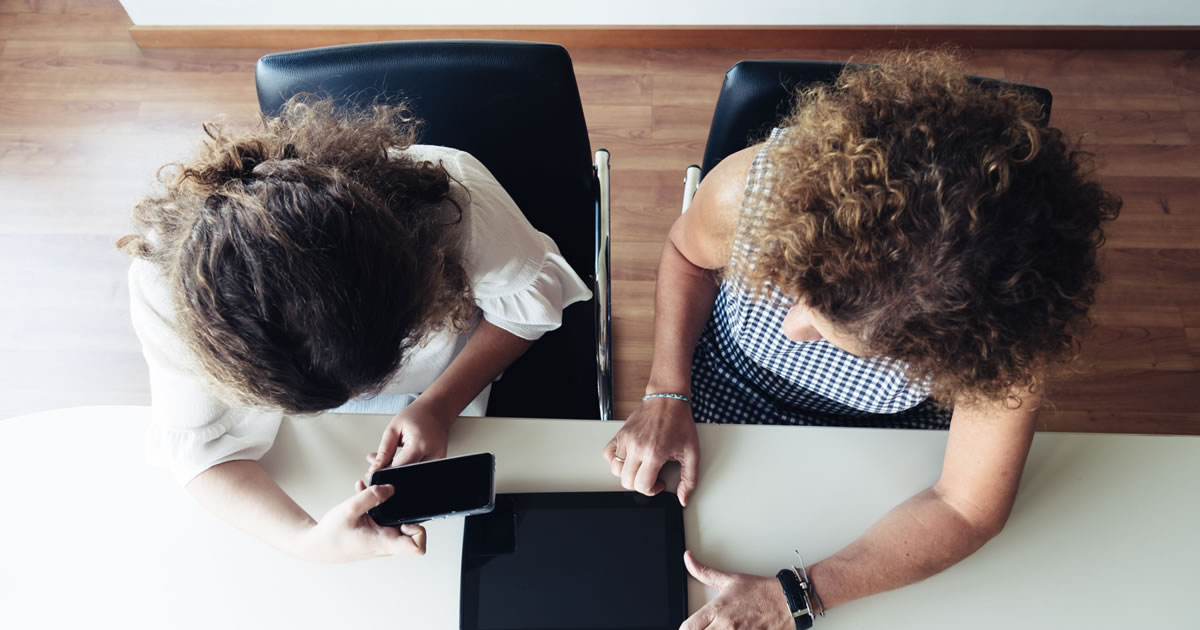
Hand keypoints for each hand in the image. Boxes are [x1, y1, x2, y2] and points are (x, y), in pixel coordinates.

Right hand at [299, 481, 426, 562]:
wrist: (315, 546)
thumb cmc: (330, 535)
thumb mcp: (350, 509)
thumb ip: (372, 496)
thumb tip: (391, 488)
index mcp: (384, 543)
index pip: (417, 546)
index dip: (419, 530)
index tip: (407, 516)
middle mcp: (386, 543)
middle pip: (412, 529)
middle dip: (404, 509)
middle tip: (392, 496)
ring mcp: (381, 538)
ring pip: (396, 520)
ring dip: (389, 505)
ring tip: (375, 492)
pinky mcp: (375, 533)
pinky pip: (384, 517)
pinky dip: (378, 506)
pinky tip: (364, 493)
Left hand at [367, 402, 451, 474]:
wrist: (435, 410)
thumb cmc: (416, 415)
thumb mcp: (394, 429)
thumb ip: (384, 451)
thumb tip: (375, 468)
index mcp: (420, 444)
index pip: (399, 467)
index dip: (385, 470)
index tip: (377, 468)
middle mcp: (433, 453)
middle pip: (407, 473)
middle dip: (392, 470)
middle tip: (385, 459)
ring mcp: (439, 458)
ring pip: (414, 473)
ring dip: (403, 469)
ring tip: (399, 454)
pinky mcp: (440, 461)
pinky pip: (422, 470)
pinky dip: (412, 466)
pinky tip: (408, 456)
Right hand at [602, 396, 699, 504]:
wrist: (668, 401)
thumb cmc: (679, 423)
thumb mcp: (692, 453)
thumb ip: (689, 479)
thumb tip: (683, 498)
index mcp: (654, 453)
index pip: (642, 485)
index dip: (652, 490)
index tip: (660, 483)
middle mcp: (637, 447)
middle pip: (626, 481)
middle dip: (639, 484)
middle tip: (651, 476)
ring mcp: (626, 440)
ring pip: (615, 470)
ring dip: (627, 474)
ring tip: (640, 468)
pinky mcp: (620, 434)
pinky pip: (608, 454)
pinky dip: (614, 461)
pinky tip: (628, 459)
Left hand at [681, 551, 792, 629]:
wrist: (788, 602)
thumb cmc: (762, 592)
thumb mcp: (730, 579)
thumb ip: (705, 572)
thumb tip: (688, 558)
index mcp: (717, 610)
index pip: (688, 627)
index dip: (685, 629)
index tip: (687, 628)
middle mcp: (726, 626)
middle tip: (704, 628)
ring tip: (719, 629)